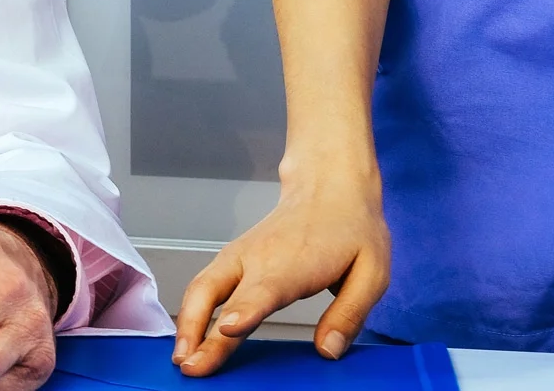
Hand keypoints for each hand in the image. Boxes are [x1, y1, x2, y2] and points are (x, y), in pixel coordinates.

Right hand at [172, 170, 389, 375]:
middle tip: (189, 365)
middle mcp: (255, 259)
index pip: (263, 290)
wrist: (328, 186)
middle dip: (198, 329)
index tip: (227, 330)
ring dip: (186, 323)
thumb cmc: (351, 229)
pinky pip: (203, 287)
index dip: (244, 311)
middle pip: (216, 293)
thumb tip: (327, 351)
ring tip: (181, 359)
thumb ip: (349, 314)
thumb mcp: (372, 272)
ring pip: (200, 289)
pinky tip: (188, 337)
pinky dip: (190, 312)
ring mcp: (238, 257)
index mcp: (292, 264)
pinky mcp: (231, 260)